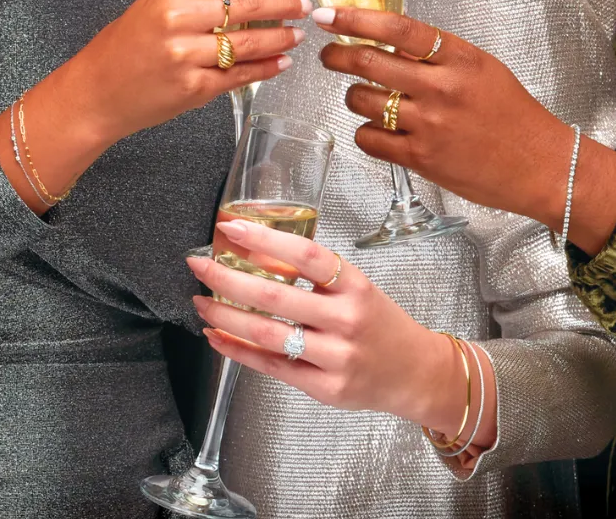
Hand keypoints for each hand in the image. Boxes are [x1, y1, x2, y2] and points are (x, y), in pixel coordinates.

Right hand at [41, 0, 312, 143]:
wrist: (95, 93)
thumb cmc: (123, 49)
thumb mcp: (152, 5)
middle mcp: (176, 20)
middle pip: (247, 4)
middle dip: (283, 4)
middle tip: (300, 6)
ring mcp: (186, 56)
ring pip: (250, 42)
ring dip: (281, 37)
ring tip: (296, 34)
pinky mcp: (195, 88)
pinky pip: (242, 75)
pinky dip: (267, 68)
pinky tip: (280, 62)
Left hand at [186, 219, 495, 447]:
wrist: (415, 373)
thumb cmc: (381, 326)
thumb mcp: (359, 290)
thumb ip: (317, 278)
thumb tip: (257, 254)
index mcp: (356, 288)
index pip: (307, 256)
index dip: (265, 238)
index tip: (230, 227)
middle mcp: (347, 321)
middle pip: (276, 297)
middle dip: (227, 279)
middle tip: (199, 265)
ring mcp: (336, 358)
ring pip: (267, 335)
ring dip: (225, 316)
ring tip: (201, 302)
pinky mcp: (326, 388)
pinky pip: (272, 367)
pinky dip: (238, 351)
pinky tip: (217, 336)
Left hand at [306, 7, 615, 252]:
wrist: (540, 166)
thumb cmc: (515, 118)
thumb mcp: (483, 71)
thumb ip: (439, 58)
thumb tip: (389, 45)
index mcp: (461, 59)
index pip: (397, 29)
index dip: (356, 19)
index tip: (330, 16)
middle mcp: (443, 88)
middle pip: (369, 62)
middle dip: (338, 56)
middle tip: (330, 56)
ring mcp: (430, 125)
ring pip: (363, 101)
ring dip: (355, 97)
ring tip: (365, 98)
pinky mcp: (421, 159)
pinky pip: (370, 139)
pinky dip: (367, 132)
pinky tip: (380, 130)